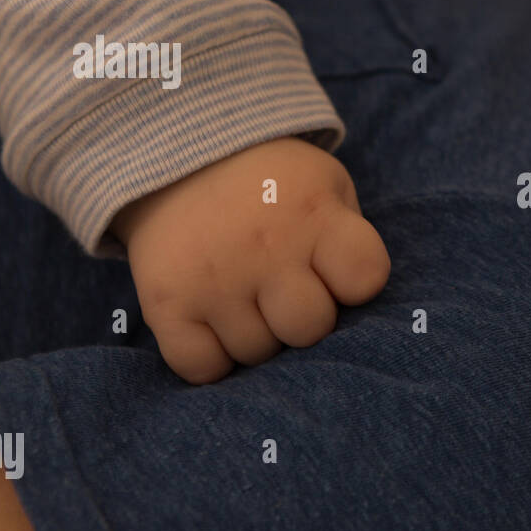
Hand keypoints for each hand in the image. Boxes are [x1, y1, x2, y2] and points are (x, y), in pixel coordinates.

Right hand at [110, 136, 389, 383]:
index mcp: (315, 215)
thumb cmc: (270, 188)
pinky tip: (213, 323)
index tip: (336, 273)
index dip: (357, 285)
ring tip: (244, 296)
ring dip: (256, 335)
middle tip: (284, 292)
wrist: (177, 162)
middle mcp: (266, 247)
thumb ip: (347, 241)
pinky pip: (203, 368)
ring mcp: (213, 278)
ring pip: (256, 353)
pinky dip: (211, 357)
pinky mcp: (165, 302)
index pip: (365, 277)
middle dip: (303, 318)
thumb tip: (353, 309)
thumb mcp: (324, 187)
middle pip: (309, 328)